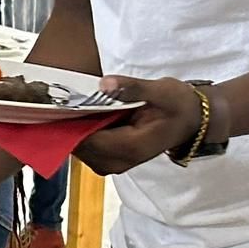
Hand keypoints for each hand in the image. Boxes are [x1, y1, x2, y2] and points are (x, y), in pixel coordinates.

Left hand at [72, 75, 206, 175]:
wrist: (192, 120)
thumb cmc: (178, 106)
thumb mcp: (160, 91)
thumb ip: (132, 88)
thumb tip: (104, 84)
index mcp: (129, 147)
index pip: (87, 140)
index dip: (69, 123)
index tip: (55, 103)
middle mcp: (118, 161)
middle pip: (79, 147)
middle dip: (68, 125)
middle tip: (60, 100)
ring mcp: (114, 163)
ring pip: (80, 149)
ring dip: (73, 128)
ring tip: (70, 104)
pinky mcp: (112, 159)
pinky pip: (88, 148)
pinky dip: (82, 132)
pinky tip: (83, 113)